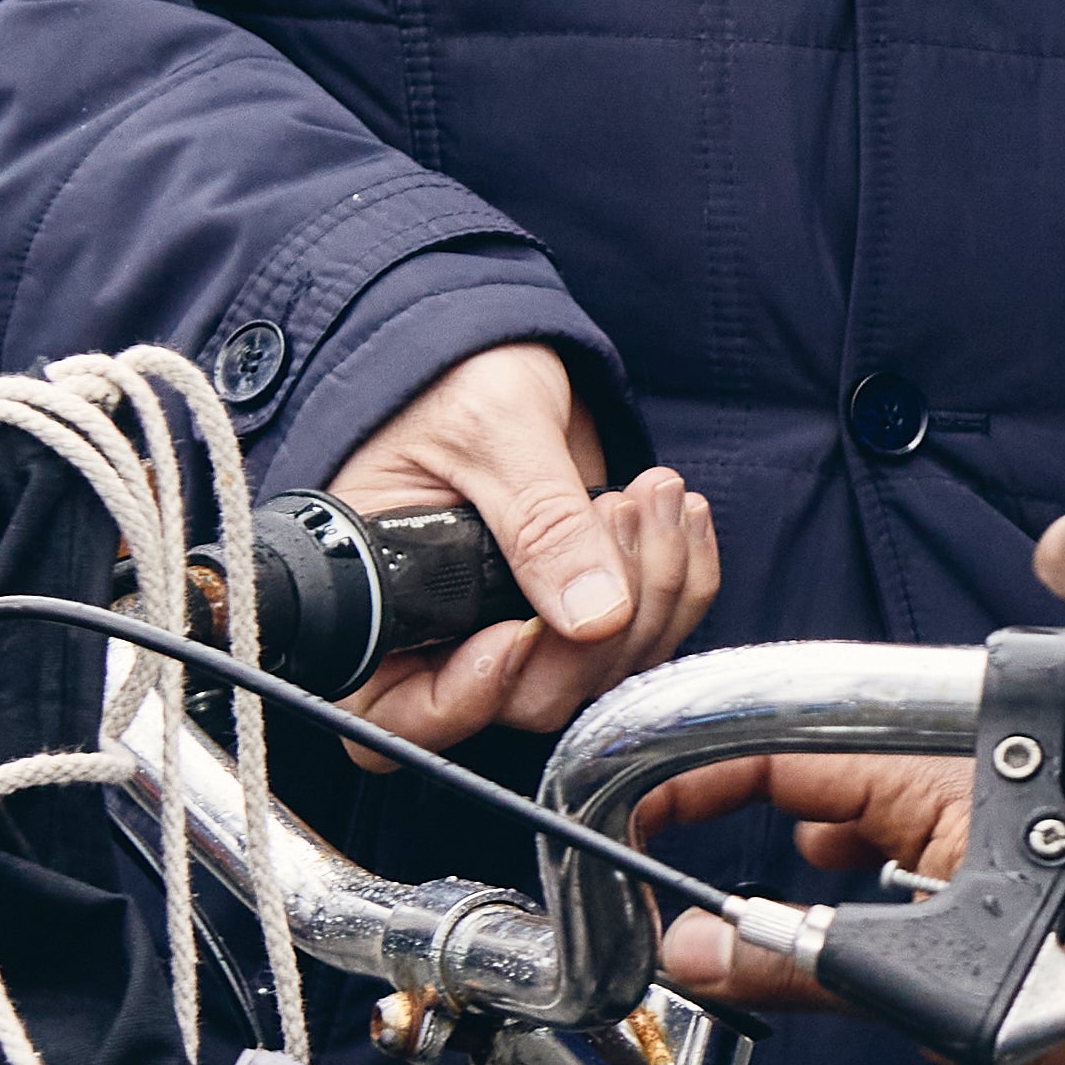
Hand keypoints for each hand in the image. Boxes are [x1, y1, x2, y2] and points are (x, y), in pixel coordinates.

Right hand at [326, 342, 718, 746]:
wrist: (498, 350)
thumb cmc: (456, 375)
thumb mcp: (490, 430)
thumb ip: (538, 521)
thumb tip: (593, 614)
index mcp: (381, 602)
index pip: (403, 713)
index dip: (469, 694)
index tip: (520, 629)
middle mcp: (442, 638)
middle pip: (527, 700)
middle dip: (594, 623)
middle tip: (619, 510)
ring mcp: (516, 630)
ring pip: (597, 677)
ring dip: (653, 592)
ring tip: (656, 493)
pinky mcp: (582, 612)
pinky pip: (644, 636)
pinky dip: (681, 582)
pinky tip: (683, 514)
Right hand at [640, 752, 1064, 1064]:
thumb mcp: (914, 991)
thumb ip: (793, 965)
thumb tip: (686, 951)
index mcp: (937, 778)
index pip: (791, 752)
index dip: (704, 778)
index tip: (639, 813)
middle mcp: (952, 785)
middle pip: (810, 778)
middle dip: (732, 816)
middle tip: (661, 864)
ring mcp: (971, 826)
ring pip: (845, 822)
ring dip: (785, 858)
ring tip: (724, 909)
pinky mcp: (985, 873)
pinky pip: (885, 860)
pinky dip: (835, 889)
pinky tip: (813, 929)